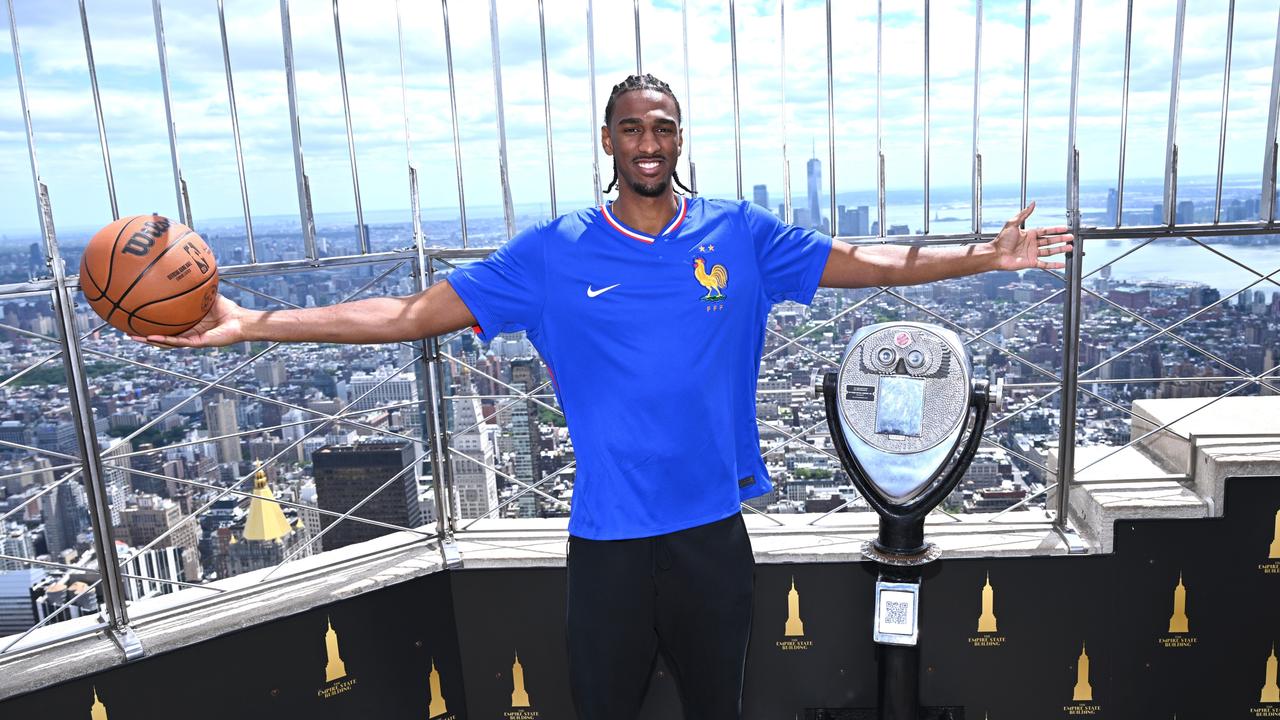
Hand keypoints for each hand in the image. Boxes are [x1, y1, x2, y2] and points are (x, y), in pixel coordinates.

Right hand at [131, 294, 251, 347]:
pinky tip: (151, 337)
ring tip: (133, 337)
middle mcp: (186, 333)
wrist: (239, 320)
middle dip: (143, 333)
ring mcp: (190, 339)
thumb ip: (194, 284)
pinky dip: (164, 340)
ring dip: (149, 340)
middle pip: (160, 335)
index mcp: (186, 323)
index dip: (150, 321)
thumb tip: (183, 267)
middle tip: (126, 329)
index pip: (164, 324)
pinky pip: (178, 342)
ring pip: (165, 342)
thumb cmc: (225, 308)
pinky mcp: (197, 342)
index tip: (134, 316)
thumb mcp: (205, 294)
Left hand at [991, 202, 1073, 270]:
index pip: (1046, 231)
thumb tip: (1032, 203)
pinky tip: (1062, 264)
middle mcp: (1032, 243)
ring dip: (1060, 249)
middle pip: (1050, 240)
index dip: (1056, 229)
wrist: (996, 254)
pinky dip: (1054, 264)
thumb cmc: (1002, 239)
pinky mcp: (1031, 262)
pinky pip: (1045, 264)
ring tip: (1070, 247)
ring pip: (1050, 251)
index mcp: (1029, 234)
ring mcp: (1032, 253)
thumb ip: (1024, 214)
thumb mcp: (1012, 223)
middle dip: (1061, 239)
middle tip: (1071, 237)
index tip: (1065, 228)